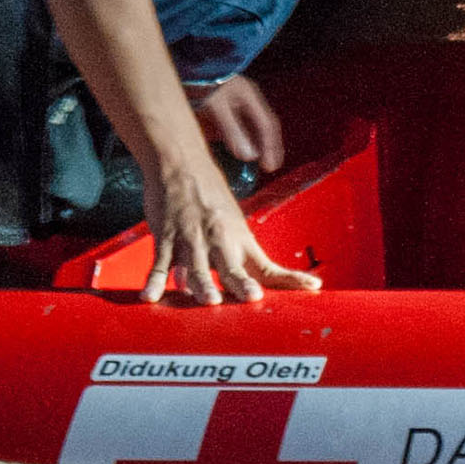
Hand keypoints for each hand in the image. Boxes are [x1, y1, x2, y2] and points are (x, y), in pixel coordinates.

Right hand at [139, 155, 321, 304]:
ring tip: (209, 300)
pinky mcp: (166, 235)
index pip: (269, 266)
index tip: (314, 286)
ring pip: (196, 266)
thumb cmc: (209, 196)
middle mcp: (220, 240)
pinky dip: (154, 280)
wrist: (182, 162)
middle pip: (232, 268)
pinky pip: (159, 262)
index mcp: (241, 239)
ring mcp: (192, 238)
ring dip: (202, 283)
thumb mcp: (232, 223)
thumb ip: (234, 256)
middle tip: (252, 296)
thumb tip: (242, 286)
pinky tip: (150, 296)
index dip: (291, 279)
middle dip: (242, 283)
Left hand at [191, 76, 286, 175]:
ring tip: (260, 162)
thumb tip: (249, 156)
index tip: (270, 166)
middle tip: (271, 167)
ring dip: (259, 144)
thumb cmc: (201, 84)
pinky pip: (241, 125)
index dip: (271, 146)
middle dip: (270, 146)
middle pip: (265, 126)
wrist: (187, 68)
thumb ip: (232, 131)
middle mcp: (248, 99)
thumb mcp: (216, 107)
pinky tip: (242, 150)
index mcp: (250, 96)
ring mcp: (238, 102)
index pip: (267, 125)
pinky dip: (245, 140)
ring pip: (254, 126)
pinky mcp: (226, 106)